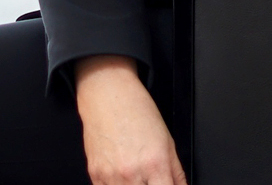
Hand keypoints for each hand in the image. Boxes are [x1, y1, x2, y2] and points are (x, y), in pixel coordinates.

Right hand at [75, 55, 187, 184]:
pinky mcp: (95, 175)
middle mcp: (132, 173)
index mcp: (155, 164)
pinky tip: (121, 176)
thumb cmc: (137, 112)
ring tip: (136, 176)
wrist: (108, 95)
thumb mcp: (168, 142)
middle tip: (151, 178)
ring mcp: (111, 176)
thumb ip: (177, 173)